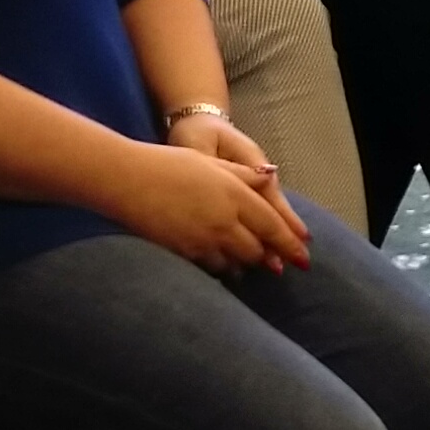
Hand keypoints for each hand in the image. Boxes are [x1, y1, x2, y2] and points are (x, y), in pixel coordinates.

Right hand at [120, 128, 307, 271]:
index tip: (304, 258)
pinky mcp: (184, 253)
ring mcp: (203, 240)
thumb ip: (244, 175)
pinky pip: (212, 267)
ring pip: (236, 263)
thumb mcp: (212, 162)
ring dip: (245, 264)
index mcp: (234, 194)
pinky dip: (221, 267)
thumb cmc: (168, 164)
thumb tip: (271, 178)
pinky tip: (221, 264)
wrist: (126, 179)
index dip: (290, 244)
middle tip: (276, 264)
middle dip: (269, 257)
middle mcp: (224, 221)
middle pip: (257, 250)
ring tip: (248, 265)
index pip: (272, 226)